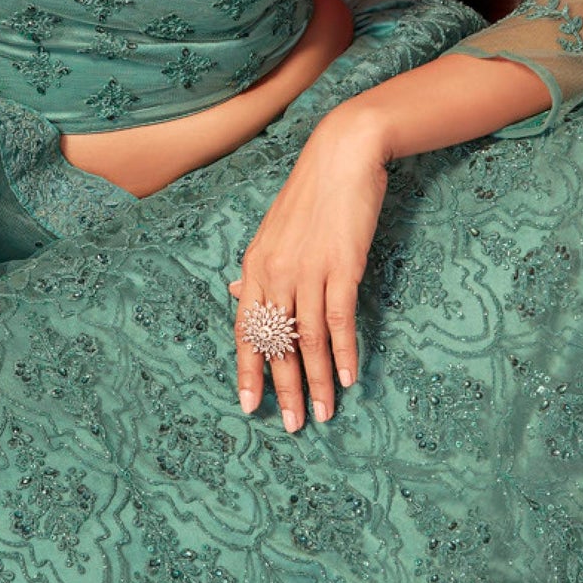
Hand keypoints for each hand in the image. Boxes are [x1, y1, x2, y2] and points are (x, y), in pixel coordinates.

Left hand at [228, 109, 389, 431]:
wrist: (342, 156)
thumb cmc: (310, 194)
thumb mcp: (273, 231)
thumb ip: (257, 268)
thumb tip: (235, 293)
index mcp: (255, 265)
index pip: (246, 330)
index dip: (248, 370)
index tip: (249, 407)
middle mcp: (276, 271)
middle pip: (277, 342)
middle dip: (283, 389)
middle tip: (293, 426)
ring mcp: (308, 270)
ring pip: (307, 339)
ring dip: (316, 382)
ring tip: (324, 415)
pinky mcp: (341, 266)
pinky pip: (339, 319)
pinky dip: (343, 352)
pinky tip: (348, 379)